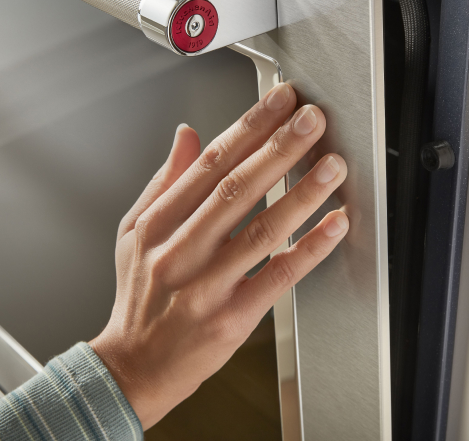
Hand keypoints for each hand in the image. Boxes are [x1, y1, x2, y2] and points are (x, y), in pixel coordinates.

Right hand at [89, 83, 348, 428]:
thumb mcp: (134, 232)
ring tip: (332, 164)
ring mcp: (206, 285)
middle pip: (236, 188)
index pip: (209, 164)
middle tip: (312, 119)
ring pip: (261, 229)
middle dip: (279, 148)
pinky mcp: (231, 318)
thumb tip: (188, 135)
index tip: (278, 102)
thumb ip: (164, 180)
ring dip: (302, 193)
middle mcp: (180, 250)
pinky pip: (277, 277)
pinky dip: (309, 249)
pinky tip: (334, 225)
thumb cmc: (139, 299)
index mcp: (157, 223)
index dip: (248, 128)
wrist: (133, 366)